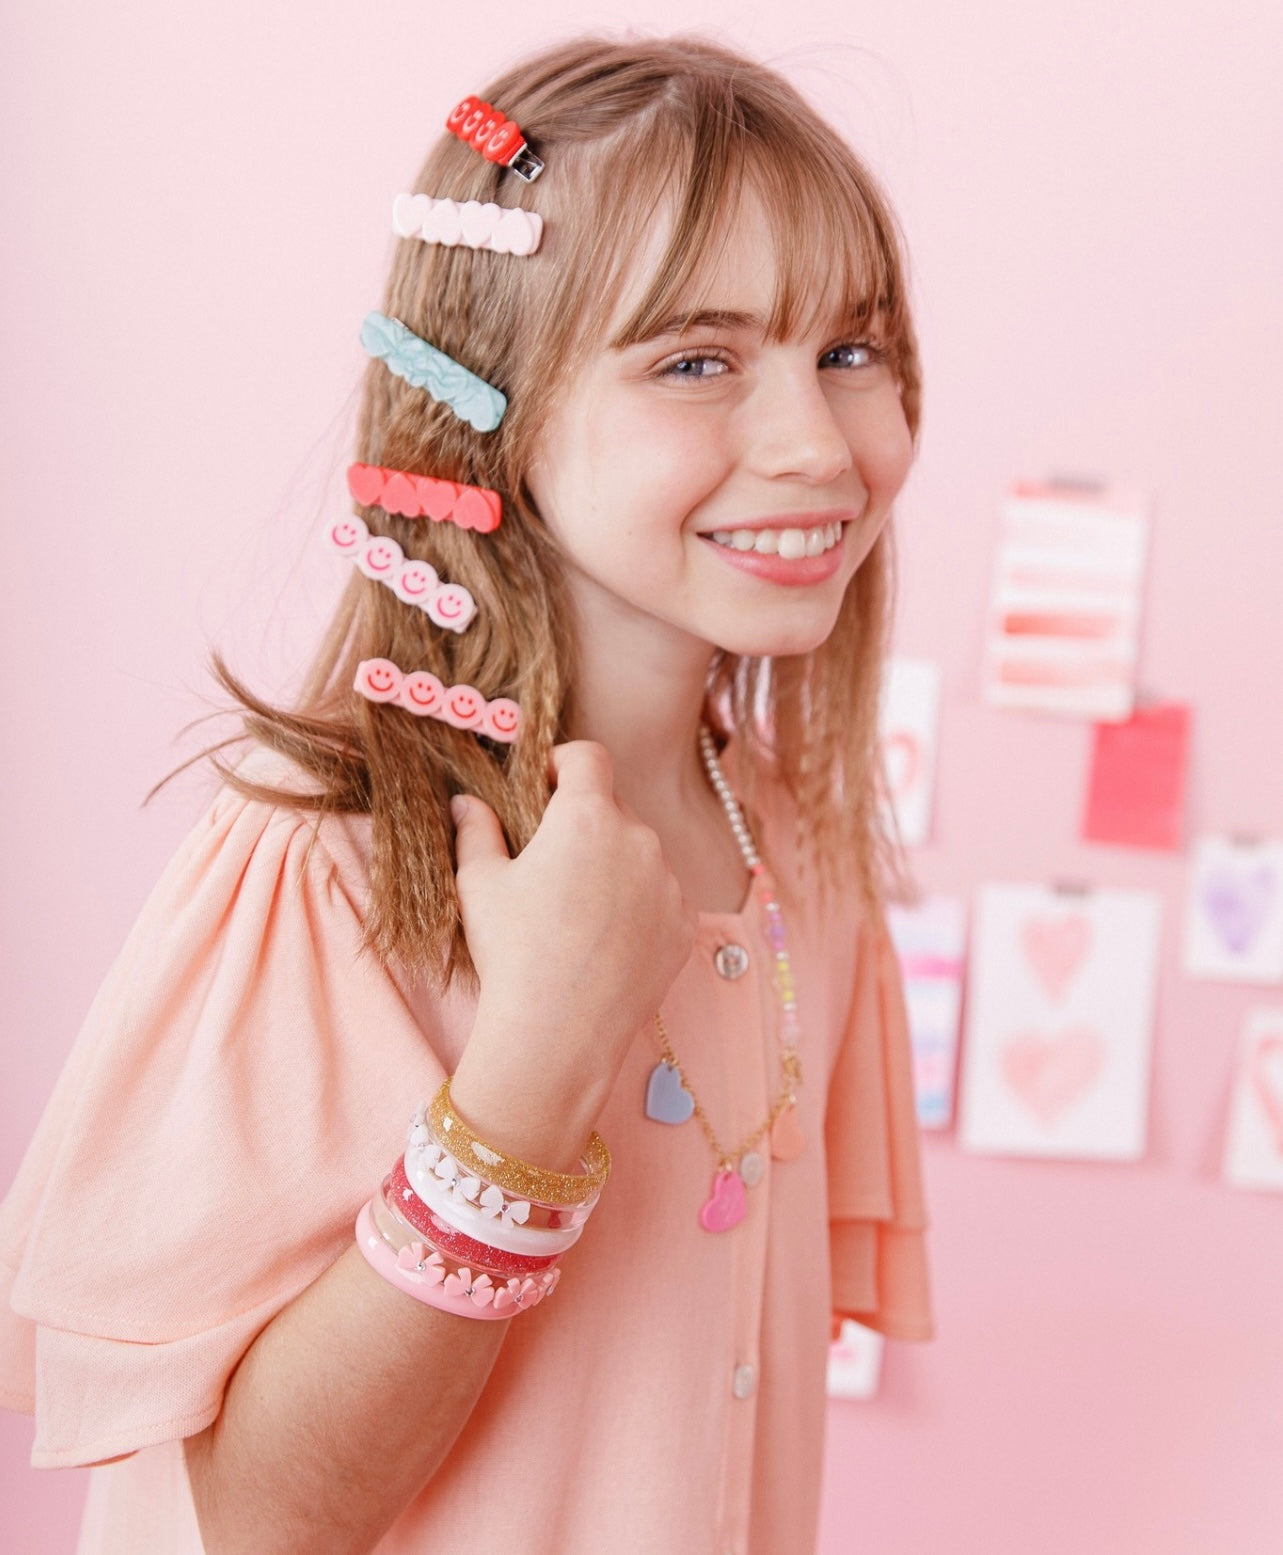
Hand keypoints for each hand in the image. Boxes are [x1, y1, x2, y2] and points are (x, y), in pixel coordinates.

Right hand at [448, 742, 696, 1161]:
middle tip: (552, 862)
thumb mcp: (478, 886)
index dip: (564, 762)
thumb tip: (467, 803)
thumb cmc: (511, 954)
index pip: (588, 757)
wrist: (557, 1036)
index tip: (546, 782)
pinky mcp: (685, 924)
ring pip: (640, 854)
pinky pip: (661, 897)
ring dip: (615, 865)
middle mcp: (638, 838)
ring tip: (577, 912)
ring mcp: (668, 883)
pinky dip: (638, 906)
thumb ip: (476, 831)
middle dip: (586, 822)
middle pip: (614, 807)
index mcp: (586, 816)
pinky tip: (605, 941)